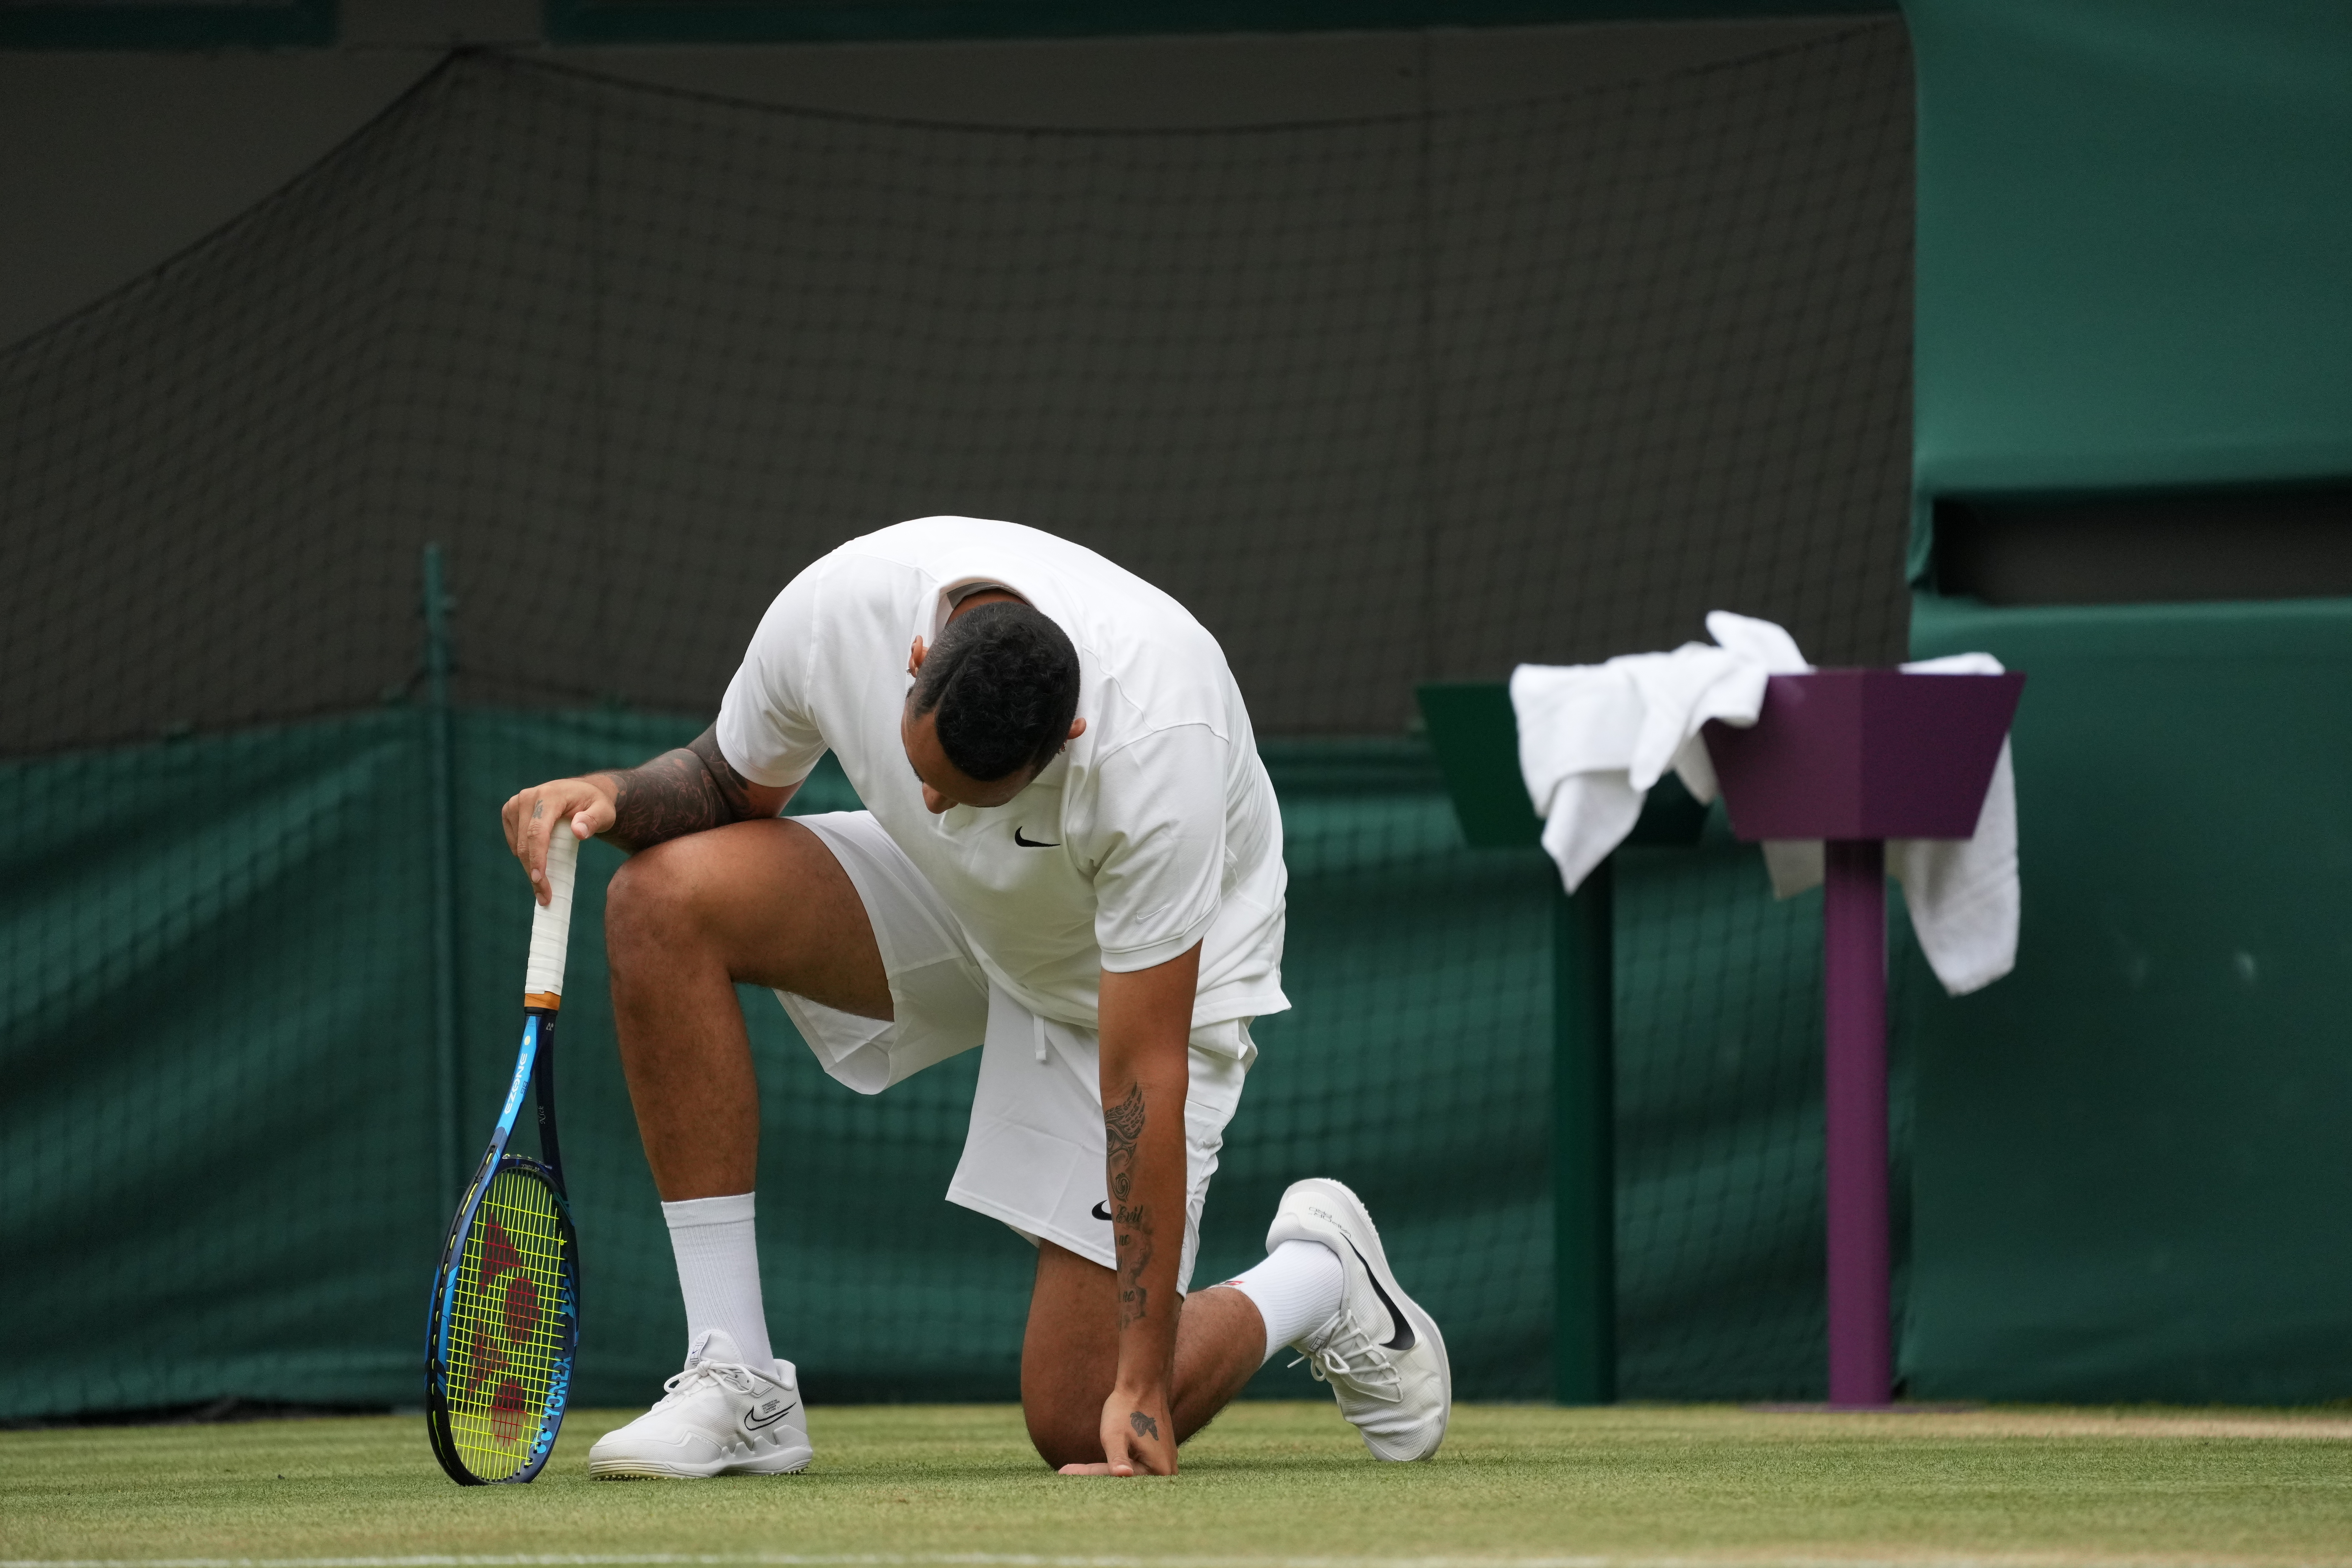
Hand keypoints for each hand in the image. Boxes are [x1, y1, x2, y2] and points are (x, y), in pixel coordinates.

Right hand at [501, 776, 616, 904]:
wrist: (582, 792)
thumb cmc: (595, 804)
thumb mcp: (604, 811)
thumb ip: (594, 820)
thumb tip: (578, 831)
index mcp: (549, 796)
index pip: (537, 832)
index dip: (537, 858)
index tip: (539, 881)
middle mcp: (528, 797)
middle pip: (525, 843)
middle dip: (533, 873)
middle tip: (544, 897)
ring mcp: (515, 803)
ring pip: (517, 845)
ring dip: (529, 867)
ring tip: (545, 886)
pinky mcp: (510, 811)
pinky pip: (513, 841)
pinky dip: (524, 856)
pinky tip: (539, 863)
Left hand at [1058, 1384, 1175, 1476]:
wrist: (1143, 1384)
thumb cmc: (1127, 1409)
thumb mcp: (1116, 1436)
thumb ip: (1118, 1459)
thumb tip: (1123, 1474)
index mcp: (1160, 1470)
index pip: (1117, 1477)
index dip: (1088, 1473)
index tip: (1062, 1471)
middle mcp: (1167, 1472)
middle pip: (1125, 1481)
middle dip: (1097, 1477)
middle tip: (1066, 1472)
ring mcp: (1166, 1464)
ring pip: (1130, 1475)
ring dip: (1107, 1472)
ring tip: (1078, 1471)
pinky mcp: (1161, 1455)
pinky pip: (1137, 1467)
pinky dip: (1119, 1465)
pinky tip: (1101, 1464)